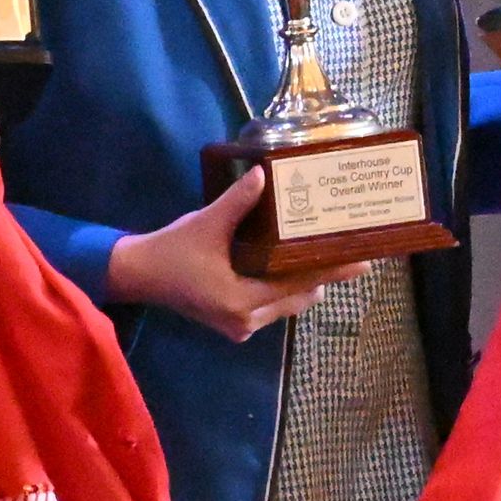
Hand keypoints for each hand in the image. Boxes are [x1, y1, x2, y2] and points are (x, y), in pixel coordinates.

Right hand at [103, 167, 368, 341]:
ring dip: (306, 282)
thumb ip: (238, 202)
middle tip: (352, 254)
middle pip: (299, 297)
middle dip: (324, 275)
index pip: (299, 284)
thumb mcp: (206, 223)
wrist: (138, 275)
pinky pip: (272, 305)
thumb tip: (265, 174)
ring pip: (287, 303)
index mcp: (241, 302)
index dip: (331, 270)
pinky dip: (285, 287)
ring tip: (330, 256)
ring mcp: (240, 326)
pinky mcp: (233, 322)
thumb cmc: (171, 251)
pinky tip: (297, 265)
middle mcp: (246, 321)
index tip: (362, 262)